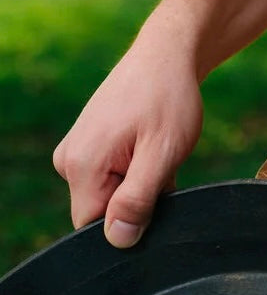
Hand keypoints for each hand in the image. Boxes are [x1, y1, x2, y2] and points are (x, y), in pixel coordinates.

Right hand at [52, 25, 203, 247]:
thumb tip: (118, 239)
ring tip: (158, 149)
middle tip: (163, 165)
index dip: (132, 220)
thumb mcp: (163, 153)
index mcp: (80, 166)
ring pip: (112, 193)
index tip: (157, 191)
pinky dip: (137, 169)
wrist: (167, 55)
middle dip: (138, 200)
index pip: (95, 227)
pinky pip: (112, 176)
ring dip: (141, 182)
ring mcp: (77, 151)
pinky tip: (152, 144)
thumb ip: (137, 199)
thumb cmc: (168, 98)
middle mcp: (68, 161)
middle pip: (103, 210)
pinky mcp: (89, 145)